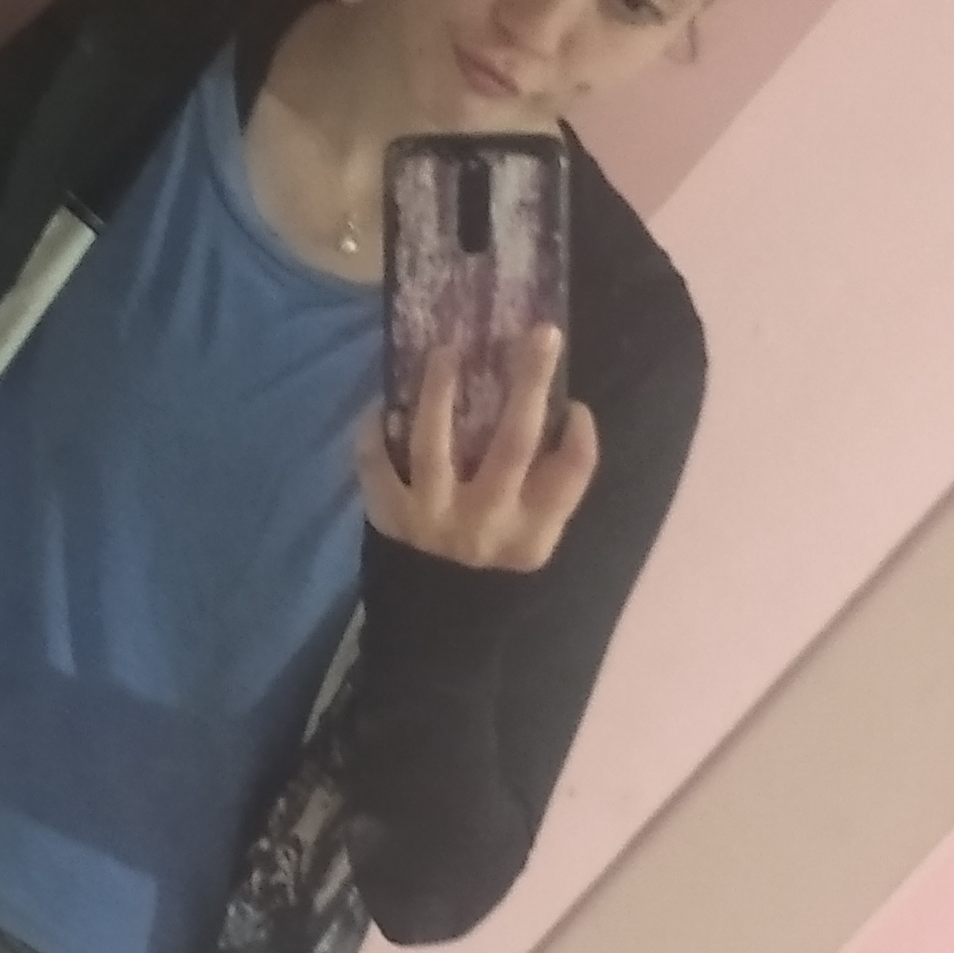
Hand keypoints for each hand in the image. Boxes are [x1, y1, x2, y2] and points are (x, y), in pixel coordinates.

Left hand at [358, 328, 598, 570]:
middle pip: (513, 443)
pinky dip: (374, 431)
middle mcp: (484, 525)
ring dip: (439, 390)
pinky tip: (384, 405)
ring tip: (445, 351)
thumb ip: (549, 484)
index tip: (573, 403)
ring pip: (433, 444)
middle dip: (529, 381)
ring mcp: (432, 520)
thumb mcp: (533, 535)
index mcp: (531, 533)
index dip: (579, 433)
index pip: (570, 474)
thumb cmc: (492, 557)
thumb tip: (559, 410)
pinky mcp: (389, 517)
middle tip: (540, 334)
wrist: (434, 618)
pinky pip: (376, 463)